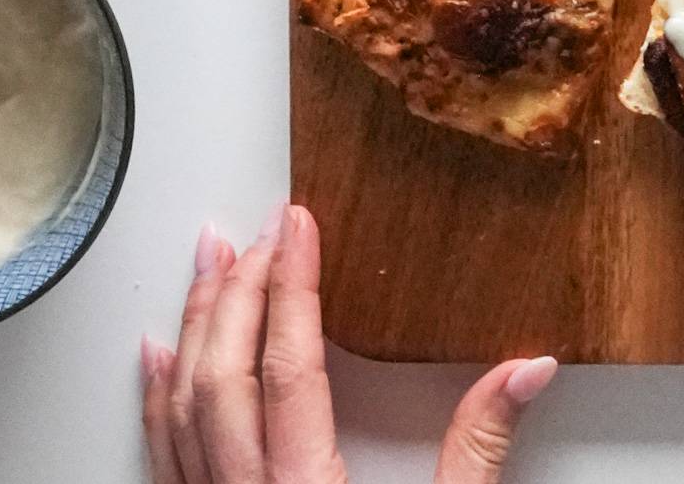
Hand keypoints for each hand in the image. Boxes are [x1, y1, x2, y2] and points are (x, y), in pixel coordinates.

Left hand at [139, 204, 557, 482]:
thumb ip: (483, 450)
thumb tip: (524, 370)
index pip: (291, 365)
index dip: (292, 285)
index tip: (298, 227)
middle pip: (224, 376)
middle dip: (235, 291)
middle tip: (256, 231)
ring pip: (183, 409)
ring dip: (192, 328)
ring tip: (207, 266)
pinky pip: (163, 456)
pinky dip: (159, 397)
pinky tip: (160, 361)